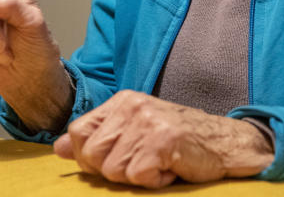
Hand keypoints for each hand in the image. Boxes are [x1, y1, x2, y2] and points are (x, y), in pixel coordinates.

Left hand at [53, 91, 273, 187]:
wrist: (224, 143)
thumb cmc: (178, 141)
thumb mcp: (133, 133)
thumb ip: (97, 139)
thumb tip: (59, 149)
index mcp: (122, 101)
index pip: (78, 133)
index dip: (89, 156)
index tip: (117, 159)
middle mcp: (132, 106)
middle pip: (92, 155)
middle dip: (115, 170)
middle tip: (144, 162)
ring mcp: (148, 121)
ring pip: (113, 170)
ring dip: (137, 177)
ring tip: (159, 164)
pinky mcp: (163, 140)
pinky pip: (137, 176)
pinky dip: (154, 182)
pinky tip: (170, 169)